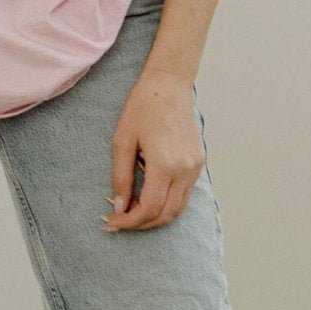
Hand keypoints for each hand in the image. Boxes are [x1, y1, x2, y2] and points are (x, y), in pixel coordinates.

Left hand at [106, 71, 203, 231]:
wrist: (169, 85)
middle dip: (141, 224)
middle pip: (166, 214)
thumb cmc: (142, 108)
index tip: (111, 222)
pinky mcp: (199, 163)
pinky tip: (148, 198)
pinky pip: (184, 195)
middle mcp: (185, 169)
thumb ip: (121, 178)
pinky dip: (167, 204)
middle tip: (119, 221)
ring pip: (178, 208)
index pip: (149, 208)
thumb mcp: (122, 142)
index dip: (129, 222)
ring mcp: (195, 167)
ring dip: (155, 217)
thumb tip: (119, 207)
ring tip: (131, 213)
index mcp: (165, 164)